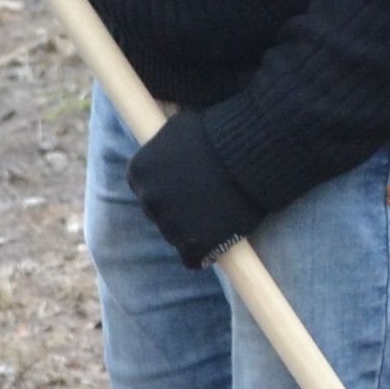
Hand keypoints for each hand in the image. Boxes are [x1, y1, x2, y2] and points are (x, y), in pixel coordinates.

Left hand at [127, 111, 257, 265]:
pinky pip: (193, 259)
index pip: (148, 191)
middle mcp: (148, 198)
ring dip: (194, 230)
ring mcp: (170, 223)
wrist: (251, 153)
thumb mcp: (178, 129)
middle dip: (181, 210)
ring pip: (176, 237)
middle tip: (210, 201)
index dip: (172, 190)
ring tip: (221, 216)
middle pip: (160, 215)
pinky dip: (205, 253)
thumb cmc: (220, 132)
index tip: (193, 187)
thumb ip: (163, 146)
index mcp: (138, 171)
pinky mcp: (194, 245)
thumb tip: (157, 140)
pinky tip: (221, 240)